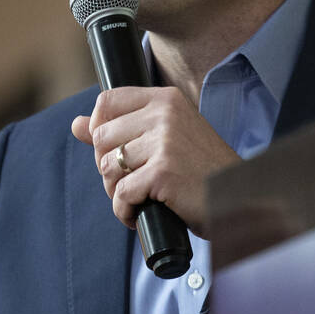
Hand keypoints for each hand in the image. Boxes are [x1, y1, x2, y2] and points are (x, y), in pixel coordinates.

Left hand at [70, 86, 239, 237]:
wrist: (238, 198)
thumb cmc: (201, 170)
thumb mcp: (165, 138)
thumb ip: (121, 128)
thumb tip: (76, 125)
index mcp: (166, 99)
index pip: (107, 101)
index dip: (99, 129)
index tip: (113, 150)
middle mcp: (164, 114)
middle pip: (102, 137)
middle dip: (107, 167)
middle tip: (130, 182)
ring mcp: (164, 142)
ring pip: (107, 167)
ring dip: (117, 191)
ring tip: (139, 198)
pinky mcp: (162, 173)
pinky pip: (121, 194)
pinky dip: (126, 212)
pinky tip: (141, 214)